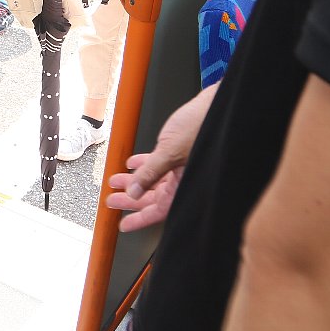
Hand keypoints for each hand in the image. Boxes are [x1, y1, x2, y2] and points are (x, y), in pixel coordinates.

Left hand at [104, 85, 216, 231]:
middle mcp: (185, 180)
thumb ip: (151, 173)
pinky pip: (159, 164)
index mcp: (186, 186)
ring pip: (154, 180)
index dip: (140, 219)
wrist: (217, 105)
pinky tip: (132, 163)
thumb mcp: (169, 151)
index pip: (160, 210)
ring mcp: (182, 166)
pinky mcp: (180, 152)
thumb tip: (134, 192)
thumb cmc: (202, 126)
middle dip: (131, 199)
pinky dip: (145, 164)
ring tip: (116, 181)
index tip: (124, 225)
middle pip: (154, 197)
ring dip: (134, 180)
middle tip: (112, 201)